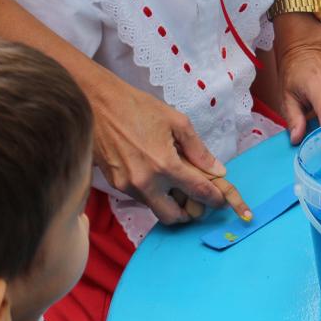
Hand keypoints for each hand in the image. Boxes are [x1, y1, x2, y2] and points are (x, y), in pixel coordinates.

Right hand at [83, 67, 250, 223]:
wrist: (98, 104)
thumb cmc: (138, 107)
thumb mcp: (177, 122)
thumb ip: (198, 150)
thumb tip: (217, 170)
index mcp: (165, 165)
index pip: (198, 192)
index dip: (215, 198)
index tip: (222, 201)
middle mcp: (145, 182)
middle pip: (173, 216)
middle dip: (188, 213)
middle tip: (196, 199)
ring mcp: (127, 186)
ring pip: (155, 208)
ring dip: (169, 202)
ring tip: (177, 182)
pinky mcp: (114, 184)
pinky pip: (140, 197)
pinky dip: (153, 192)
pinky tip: (157, 174)